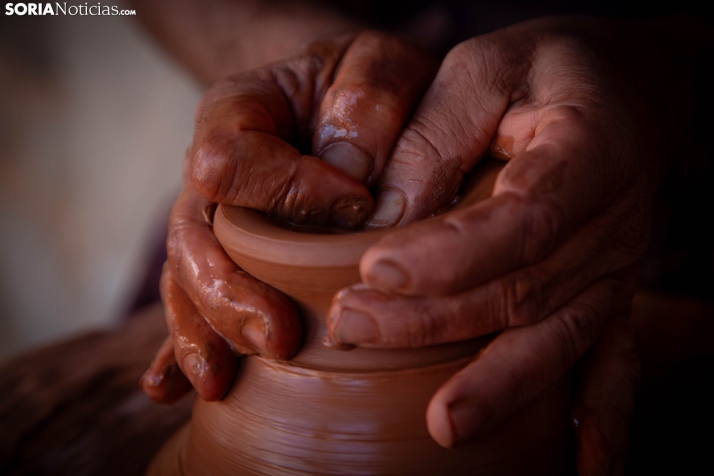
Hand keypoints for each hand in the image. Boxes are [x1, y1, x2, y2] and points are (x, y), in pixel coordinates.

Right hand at [141, 31, 437, 402]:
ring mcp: (216, 222)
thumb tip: (355, 186)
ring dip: (205, 331)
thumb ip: (370, 99)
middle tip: (279, 336)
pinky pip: (196, 303)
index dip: (286, 188)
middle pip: (193, 235)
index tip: (357, 205)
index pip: (231, 157)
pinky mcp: (232, 261)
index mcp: (239, 112)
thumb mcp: (381, 65)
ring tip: (218, 381)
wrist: (345, 98)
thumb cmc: (367, 84)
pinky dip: (181, 347)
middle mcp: (214, 174)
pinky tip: (170, 388)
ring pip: (188, 279)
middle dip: (229, 291)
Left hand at [326, 17, 685, 471]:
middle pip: (525, 289)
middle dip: (435, 319)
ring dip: (496, 382)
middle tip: (353, 326)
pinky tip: (584, 469)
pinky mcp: (606, 293)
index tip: (375, 266)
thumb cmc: (548, 70)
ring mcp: (616, 269)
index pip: (522, 218)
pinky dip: (600, 420)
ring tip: (444, 425)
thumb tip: (382, 220)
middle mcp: (613, 223)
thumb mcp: (481, 70)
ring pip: (557, 337)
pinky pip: (609, 362)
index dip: (452, 253)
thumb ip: (433, 137)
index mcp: (588, 152)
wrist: (631, 90)